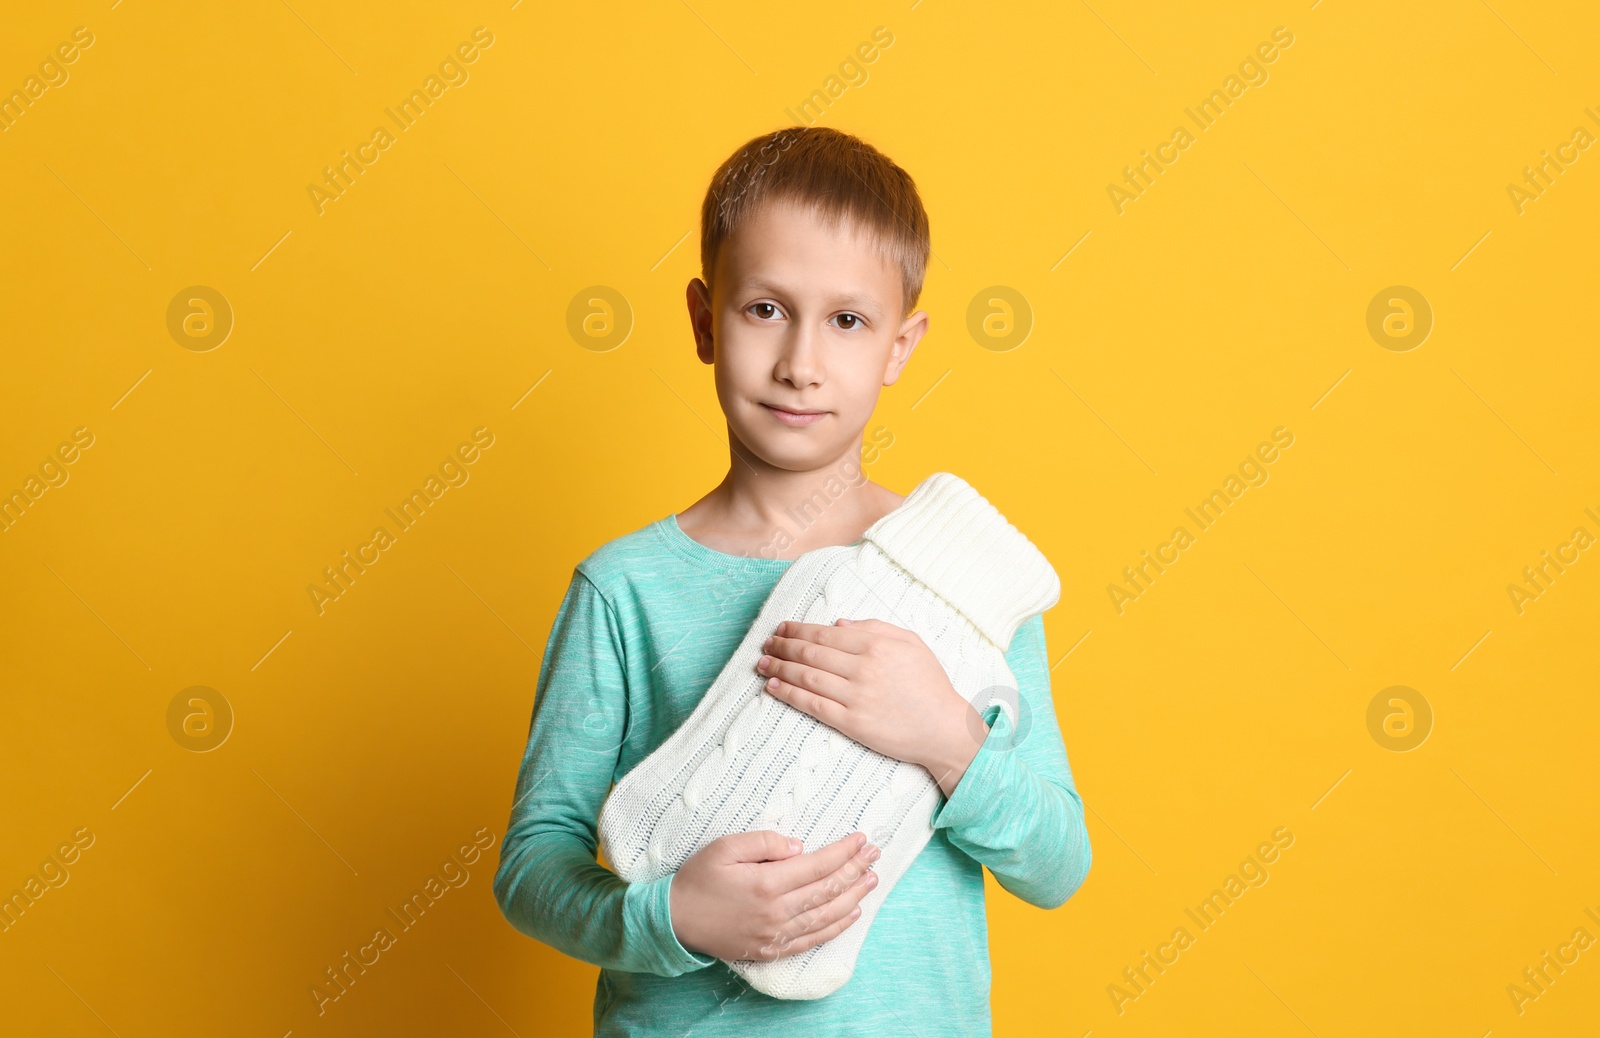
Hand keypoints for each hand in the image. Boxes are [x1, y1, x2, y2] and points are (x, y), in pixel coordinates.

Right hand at [668, 829, 880, 961]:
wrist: (674, 920)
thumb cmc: (698, 878)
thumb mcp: (725, 847)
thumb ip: (763, 843)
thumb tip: (799, 847)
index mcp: (766, 883)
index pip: (818, 865)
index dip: (843, 851)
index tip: (861, 839)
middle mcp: (776, 911)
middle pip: (827, 889)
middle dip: (855, 870)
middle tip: (875, 854)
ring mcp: (775, 934)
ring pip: (826, 916)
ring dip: (853, 897)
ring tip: (872, 880)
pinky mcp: (771, 950)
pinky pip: (812, 940)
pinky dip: (836, 927)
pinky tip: (852, 914)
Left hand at [757, 618, 986, 794]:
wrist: (945, 729)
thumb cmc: (930, 685)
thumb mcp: (911, 643)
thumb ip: (875, 627)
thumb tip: (838, 623)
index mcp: (876, 645)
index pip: (825, 633)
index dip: (798, 629)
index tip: (782, 627)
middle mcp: (863, 668)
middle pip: (811, 652)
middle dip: (783, 645)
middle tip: (766, 643)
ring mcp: (856, 696)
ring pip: (806, 676)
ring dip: (779, 667)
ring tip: (761, 662)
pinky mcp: (852, 723)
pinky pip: (812, 705)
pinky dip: (789, 694)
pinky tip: (773, 686)